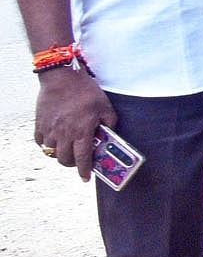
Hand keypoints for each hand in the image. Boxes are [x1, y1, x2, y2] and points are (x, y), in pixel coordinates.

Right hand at [33, 67, 115, 181]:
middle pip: (64, 159)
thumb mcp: (106, 107)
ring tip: (67, 150)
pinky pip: (40, 142)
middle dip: (72, 164)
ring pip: (51, 153)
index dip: (84, 171)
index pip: (82, 158)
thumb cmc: (86, 91)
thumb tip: (109, 136)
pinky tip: (54, 141)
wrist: (62, 77)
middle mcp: (63, 134)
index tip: (85, 178)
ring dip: (59, 155)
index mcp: (81, 131)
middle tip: (79, 161)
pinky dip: (46, 146)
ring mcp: (49, 130)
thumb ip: (109, 124)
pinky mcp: (39, 124)